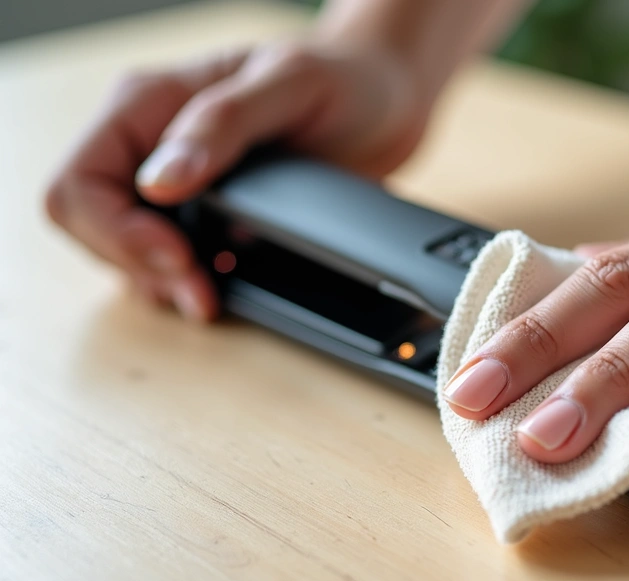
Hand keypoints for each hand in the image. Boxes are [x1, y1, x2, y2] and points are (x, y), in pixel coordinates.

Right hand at [45, 40, 431, 320]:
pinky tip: (224, 285)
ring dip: (162, 284)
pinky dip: (186, 282)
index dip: (118, 233)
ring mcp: (173, 183)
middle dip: (139, 267)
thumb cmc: (343, 78)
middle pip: (90, 225)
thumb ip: (221, 126)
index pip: (81, 182)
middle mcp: (149, 143)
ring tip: (214, 295)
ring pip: (124, 251)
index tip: (180, 256)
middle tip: (201, 292)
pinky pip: (166, 261)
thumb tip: (160, 182)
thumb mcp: (289, 86)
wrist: (388, 101)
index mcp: (149, 102)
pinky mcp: (204, 214)